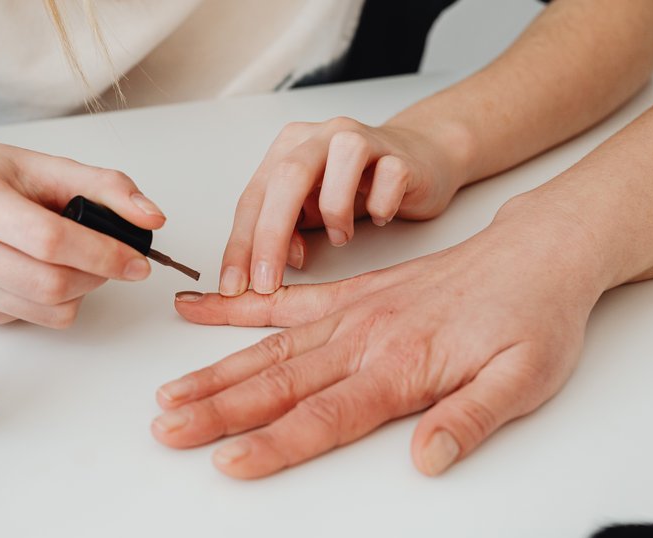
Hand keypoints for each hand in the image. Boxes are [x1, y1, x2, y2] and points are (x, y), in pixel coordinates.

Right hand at [0, 143, 165, 326]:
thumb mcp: (45, 165)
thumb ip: (104, 186)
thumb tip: (151, 217)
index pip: (48, 239)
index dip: (102, 253)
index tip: (137, 260)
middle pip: (49, 283)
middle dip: (97, 275)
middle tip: (116, 260)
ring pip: (47, 309)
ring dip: (83, 289)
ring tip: (81, 260)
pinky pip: (36, 319)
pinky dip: (60, 301)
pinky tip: (48, 270)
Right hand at [155, 217, 604, 477]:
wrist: (537, 253)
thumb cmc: (533, 318)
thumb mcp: (524, 379)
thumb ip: (470, 418)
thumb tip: (426, 458)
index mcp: (401, 364)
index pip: (323, 415)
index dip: (271, 443)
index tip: (225, 461)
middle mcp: (364, 337)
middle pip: (278, 382)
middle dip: (218, 410)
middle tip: (167, 429)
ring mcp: (351, 312)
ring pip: (268, 346)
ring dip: (215, 372)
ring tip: (170, 395)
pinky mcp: (350, 294)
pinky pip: (285, 302)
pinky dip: (238, 308)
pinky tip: (200, 311)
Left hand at [219, 116, 468, 296]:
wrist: (419, 159)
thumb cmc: (358, 186)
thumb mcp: (311, 211)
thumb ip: (288, 231)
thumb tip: (278, 261)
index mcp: (289, 148)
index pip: (254, 197)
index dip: (240, 244)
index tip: (233, 285)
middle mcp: (321, 137)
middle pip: (286, 179)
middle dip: (271, 237)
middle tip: (267, 282)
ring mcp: (363, 139)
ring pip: (339, 169)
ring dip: (335, 214)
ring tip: (341, 236)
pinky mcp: (400, 154)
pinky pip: (389, 179)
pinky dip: (381, 207)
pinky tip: (380, 216)